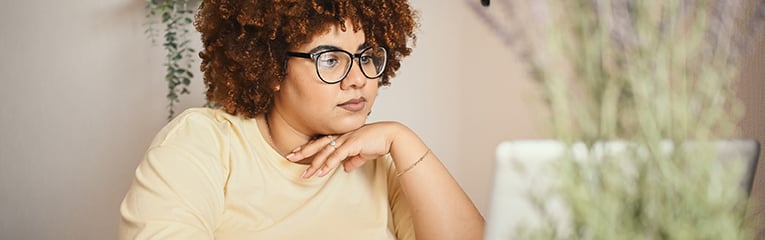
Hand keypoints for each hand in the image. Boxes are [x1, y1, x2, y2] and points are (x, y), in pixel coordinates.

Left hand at [285, 122, 402, 177]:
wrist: (391, 136)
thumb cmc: (379, 143)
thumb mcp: (363, 154)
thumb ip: (353, 160)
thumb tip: (346, 168)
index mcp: (343, 136)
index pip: (322, 141)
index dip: (309, 147)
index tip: (297, 151)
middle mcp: (342, 136)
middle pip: (318, 144)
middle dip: (303, 151)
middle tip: (289, 157)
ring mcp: (347, 139)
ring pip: (326, 152)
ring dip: (314, 163)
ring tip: (305, 174)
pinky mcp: (353, 144)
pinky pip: (337, 156)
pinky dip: (328, 164)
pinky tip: (320, 172)